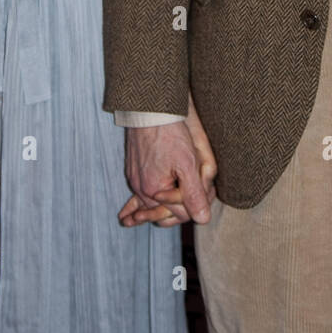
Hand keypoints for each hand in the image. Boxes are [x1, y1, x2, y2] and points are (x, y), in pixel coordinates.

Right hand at [119, 95, 217, 227]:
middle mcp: (141, 189)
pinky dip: (135, 206)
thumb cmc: (170, 134)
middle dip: (176, 210)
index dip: (194, 208)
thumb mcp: (187, 164)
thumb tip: (203, 219)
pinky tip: (126, 217)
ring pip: (150, 203)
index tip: (205, 197)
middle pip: (162, 211)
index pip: (179, 213)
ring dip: (156, 211)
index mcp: (154, 191)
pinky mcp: (133, 171)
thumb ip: (194, 194)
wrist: (149, 110)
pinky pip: (137, 194)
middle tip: (185, 213)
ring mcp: (135, 180)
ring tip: (151, 222)